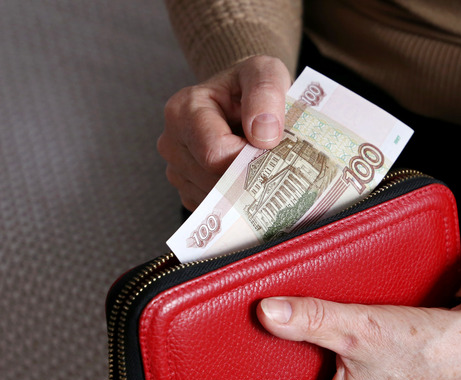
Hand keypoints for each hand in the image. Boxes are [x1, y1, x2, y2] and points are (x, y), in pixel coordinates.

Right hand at [157, 56, 290, 209]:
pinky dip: (238, 200)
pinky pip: (216, 210)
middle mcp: (172, 142)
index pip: (216, 154)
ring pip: (216, 200)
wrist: (242, 96)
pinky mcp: (188, 190)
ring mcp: (177, 170)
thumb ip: (266, 92)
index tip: (271, 148)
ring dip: (244, 189)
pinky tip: (248, 178)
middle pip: (214, 181)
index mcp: (184, 110)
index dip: (249, 159)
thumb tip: (263, 134)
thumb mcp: (265, 72)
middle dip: (249, 176)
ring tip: (258, 163)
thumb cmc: (250, 84)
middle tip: (272, 159)